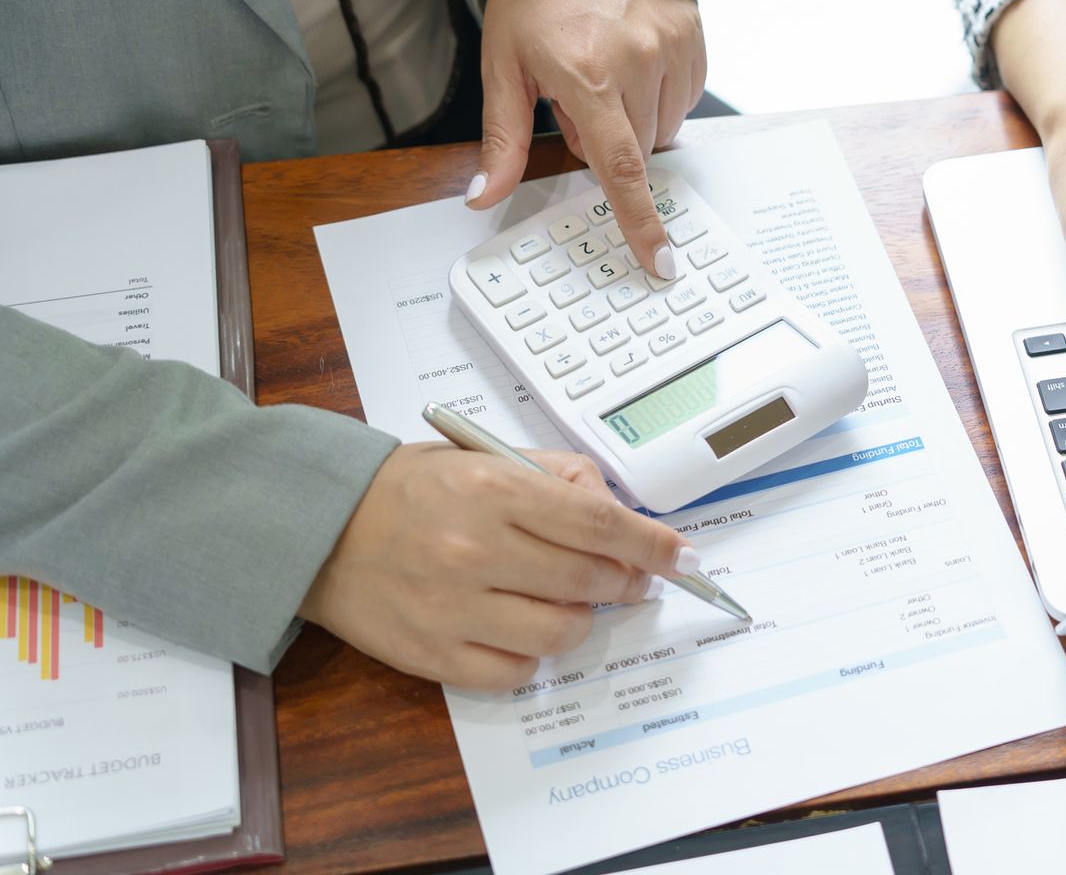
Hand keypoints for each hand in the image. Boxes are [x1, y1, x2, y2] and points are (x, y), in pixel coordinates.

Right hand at [298, 442, 692, 689]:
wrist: (321, 530)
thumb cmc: (411, 491)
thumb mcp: (484, 458)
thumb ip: (557, 476)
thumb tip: (619, 513)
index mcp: (493, 491)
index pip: (599, 523)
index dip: (651, 544)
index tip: (681, 556)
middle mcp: (475, 550)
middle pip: (590, 579)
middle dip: (626, 580)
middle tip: (631, 577)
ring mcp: (454, 608)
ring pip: (563, 632)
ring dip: (580, 618)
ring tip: (564, 599)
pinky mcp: (434, 655)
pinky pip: (518, 670)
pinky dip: (533, 653)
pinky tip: (520, 626)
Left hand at [467, 0, 705, 278]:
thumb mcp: (504, 66)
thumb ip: (502, 140)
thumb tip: (482, 197)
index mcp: (587, 75)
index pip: (621, 167)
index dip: (640, 221)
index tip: (660, 259)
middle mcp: (638, 60)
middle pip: (639, 147)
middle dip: (610, 139)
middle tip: (578, 98)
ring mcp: (672, 45)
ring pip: (666, 124)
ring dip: (638, 117)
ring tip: (605, 72)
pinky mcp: (694, 33)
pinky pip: (686, 93)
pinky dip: (661, 92)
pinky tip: (633, 61)